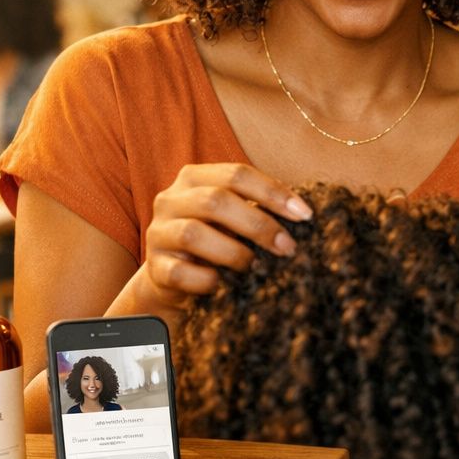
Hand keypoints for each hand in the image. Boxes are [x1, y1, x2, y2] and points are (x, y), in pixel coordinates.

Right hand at [142, 163, 311, 302]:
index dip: (273, 192)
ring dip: (233, 252)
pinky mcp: (154, 266)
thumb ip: (259, 208)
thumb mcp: (235, 217)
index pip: (236, 174)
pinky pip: (180, 272)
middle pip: (216, 201)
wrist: (175, 278)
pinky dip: (207, 280)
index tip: (305, 215)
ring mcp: (158, 232)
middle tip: (287, 247)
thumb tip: (303, 214)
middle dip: (258, 225)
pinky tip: (224, 285)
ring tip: (255, 266)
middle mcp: (171, 199)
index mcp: (194, 177)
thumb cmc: (216, 240)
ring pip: (194, 234)